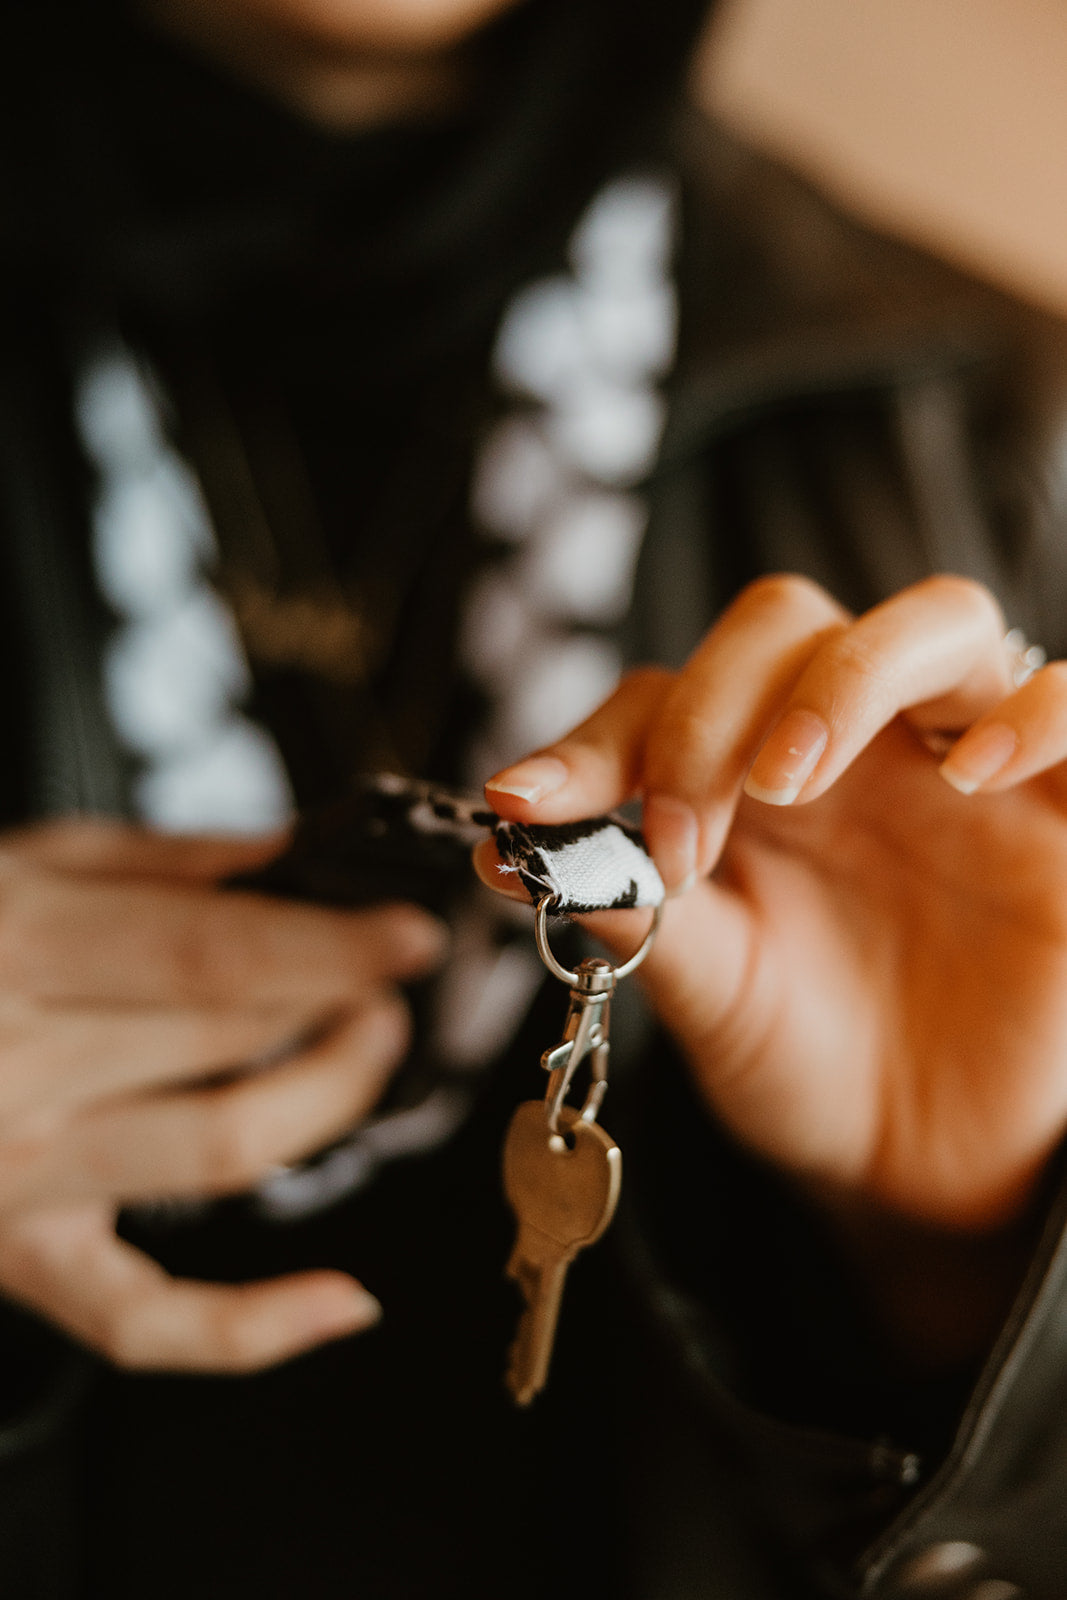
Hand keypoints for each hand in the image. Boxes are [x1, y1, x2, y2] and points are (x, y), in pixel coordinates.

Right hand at [0, 820, 443, 1370]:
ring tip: (365, 1046)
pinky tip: (342, 1299)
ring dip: (329, 1099)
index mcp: (16, 950)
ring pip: (218, 1153)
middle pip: (228, 1042)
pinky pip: (144, 1322)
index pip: (210, 955)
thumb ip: (156, 860)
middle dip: (338, 1002)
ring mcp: (22, 1177)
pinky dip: (253, 1327)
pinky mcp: (23, 1257)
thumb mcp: (16, 864)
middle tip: (382, 975)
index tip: (410, 934)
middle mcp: (17, 1068)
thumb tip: (291, 855)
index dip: (329, 944)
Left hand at [479, 575, 1066, 1243]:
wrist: (920, 1163)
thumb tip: (502, 852)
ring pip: (937, 623)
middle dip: (716, 707)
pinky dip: (1034, 711)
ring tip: (791, 778)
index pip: (665, 695)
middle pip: (787, 624)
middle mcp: (851, 748)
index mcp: (744, 780)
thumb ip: (631, 914)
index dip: (592, 742)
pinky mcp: (1061, 811)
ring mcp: (960, 766)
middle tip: (682, 834)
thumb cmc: (805, 1062)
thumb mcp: (710, 994)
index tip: (525, 806)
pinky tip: (975, 772)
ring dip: (849, 677)